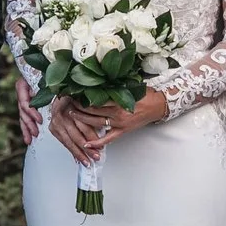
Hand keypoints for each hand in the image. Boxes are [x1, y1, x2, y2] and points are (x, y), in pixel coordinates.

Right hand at [14, 74, 42, 144]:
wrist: (41, 63)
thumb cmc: (43, 69)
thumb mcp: (43, 76)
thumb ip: (42, 86)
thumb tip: (42, 96)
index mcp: (22, 86)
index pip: (24, 103)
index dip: (32, 113)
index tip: (40, 120)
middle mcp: (21, 94)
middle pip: (22, 112)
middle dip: (29, 124)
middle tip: (36, 133)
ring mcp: (23, 100)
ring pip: (22, 117)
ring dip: (26, 129)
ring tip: (30, 139)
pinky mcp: (26, 105)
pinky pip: (24, 118)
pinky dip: (26, 128)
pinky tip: (28, 138)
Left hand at [47, 89, 170, 165]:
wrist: (158, 106)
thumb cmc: (145, 94)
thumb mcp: (129, 86)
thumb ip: (114, 87)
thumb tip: (97, 82)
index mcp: (118, 100)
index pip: (95, 99)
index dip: (82, 96)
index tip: (73, 91)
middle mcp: (117, 113)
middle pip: (92, 111)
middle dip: (78, 107)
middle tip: (67, 102)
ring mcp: (119, 124)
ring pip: (96, 124)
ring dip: (82, 121)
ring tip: (71, 116)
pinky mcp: (122, 131)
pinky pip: (107, 139)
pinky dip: (96, 142)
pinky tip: (85, 143)